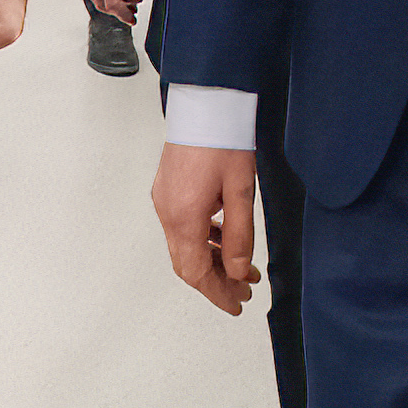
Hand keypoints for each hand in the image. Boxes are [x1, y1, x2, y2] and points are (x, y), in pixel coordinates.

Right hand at [151, 143, 260, 313]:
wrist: (205, 103)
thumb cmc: (223, 139)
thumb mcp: (240, 192)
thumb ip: (240, 236)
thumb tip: (238, 272)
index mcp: (184, 217)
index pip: (197, 272)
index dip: (218, 293)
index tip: (237, 304)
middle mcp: (167, 212)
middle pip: (187, 265)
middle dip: (215, 282)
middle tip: (243, 292)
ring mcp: (164, 201)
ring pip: (184, 248)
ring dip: (212, 262)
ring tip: (241, 268)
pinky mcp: (168, 191)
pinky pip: (182, 229)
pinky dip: (203, 242)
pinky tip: (224, 240)